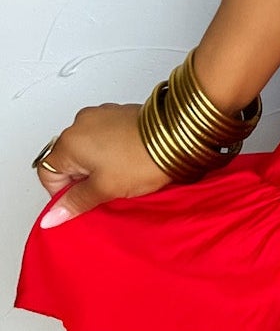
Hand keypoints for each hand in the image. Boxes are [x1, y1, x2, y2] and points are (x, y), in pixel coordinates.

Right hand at [34, 103, 171, 226]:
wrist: (179, 134)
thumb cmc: (142, 158)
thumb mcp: (105, 188)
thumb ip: (75, 203)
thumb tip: (51, 217)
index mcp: (69, 141)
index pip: (48, 173)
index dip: (64, 192)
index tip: (83, 199)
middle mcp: (81, 122)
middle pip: (68, 159)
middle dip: (84, 178)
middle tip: (106, 188)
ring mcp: (101, 114)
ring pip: (88, 149)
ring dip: (99, 165)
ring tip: (122, 174)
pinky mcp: (120, 113)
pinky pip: (105, 137)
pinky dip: (113, 151)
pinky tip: (130, 161)